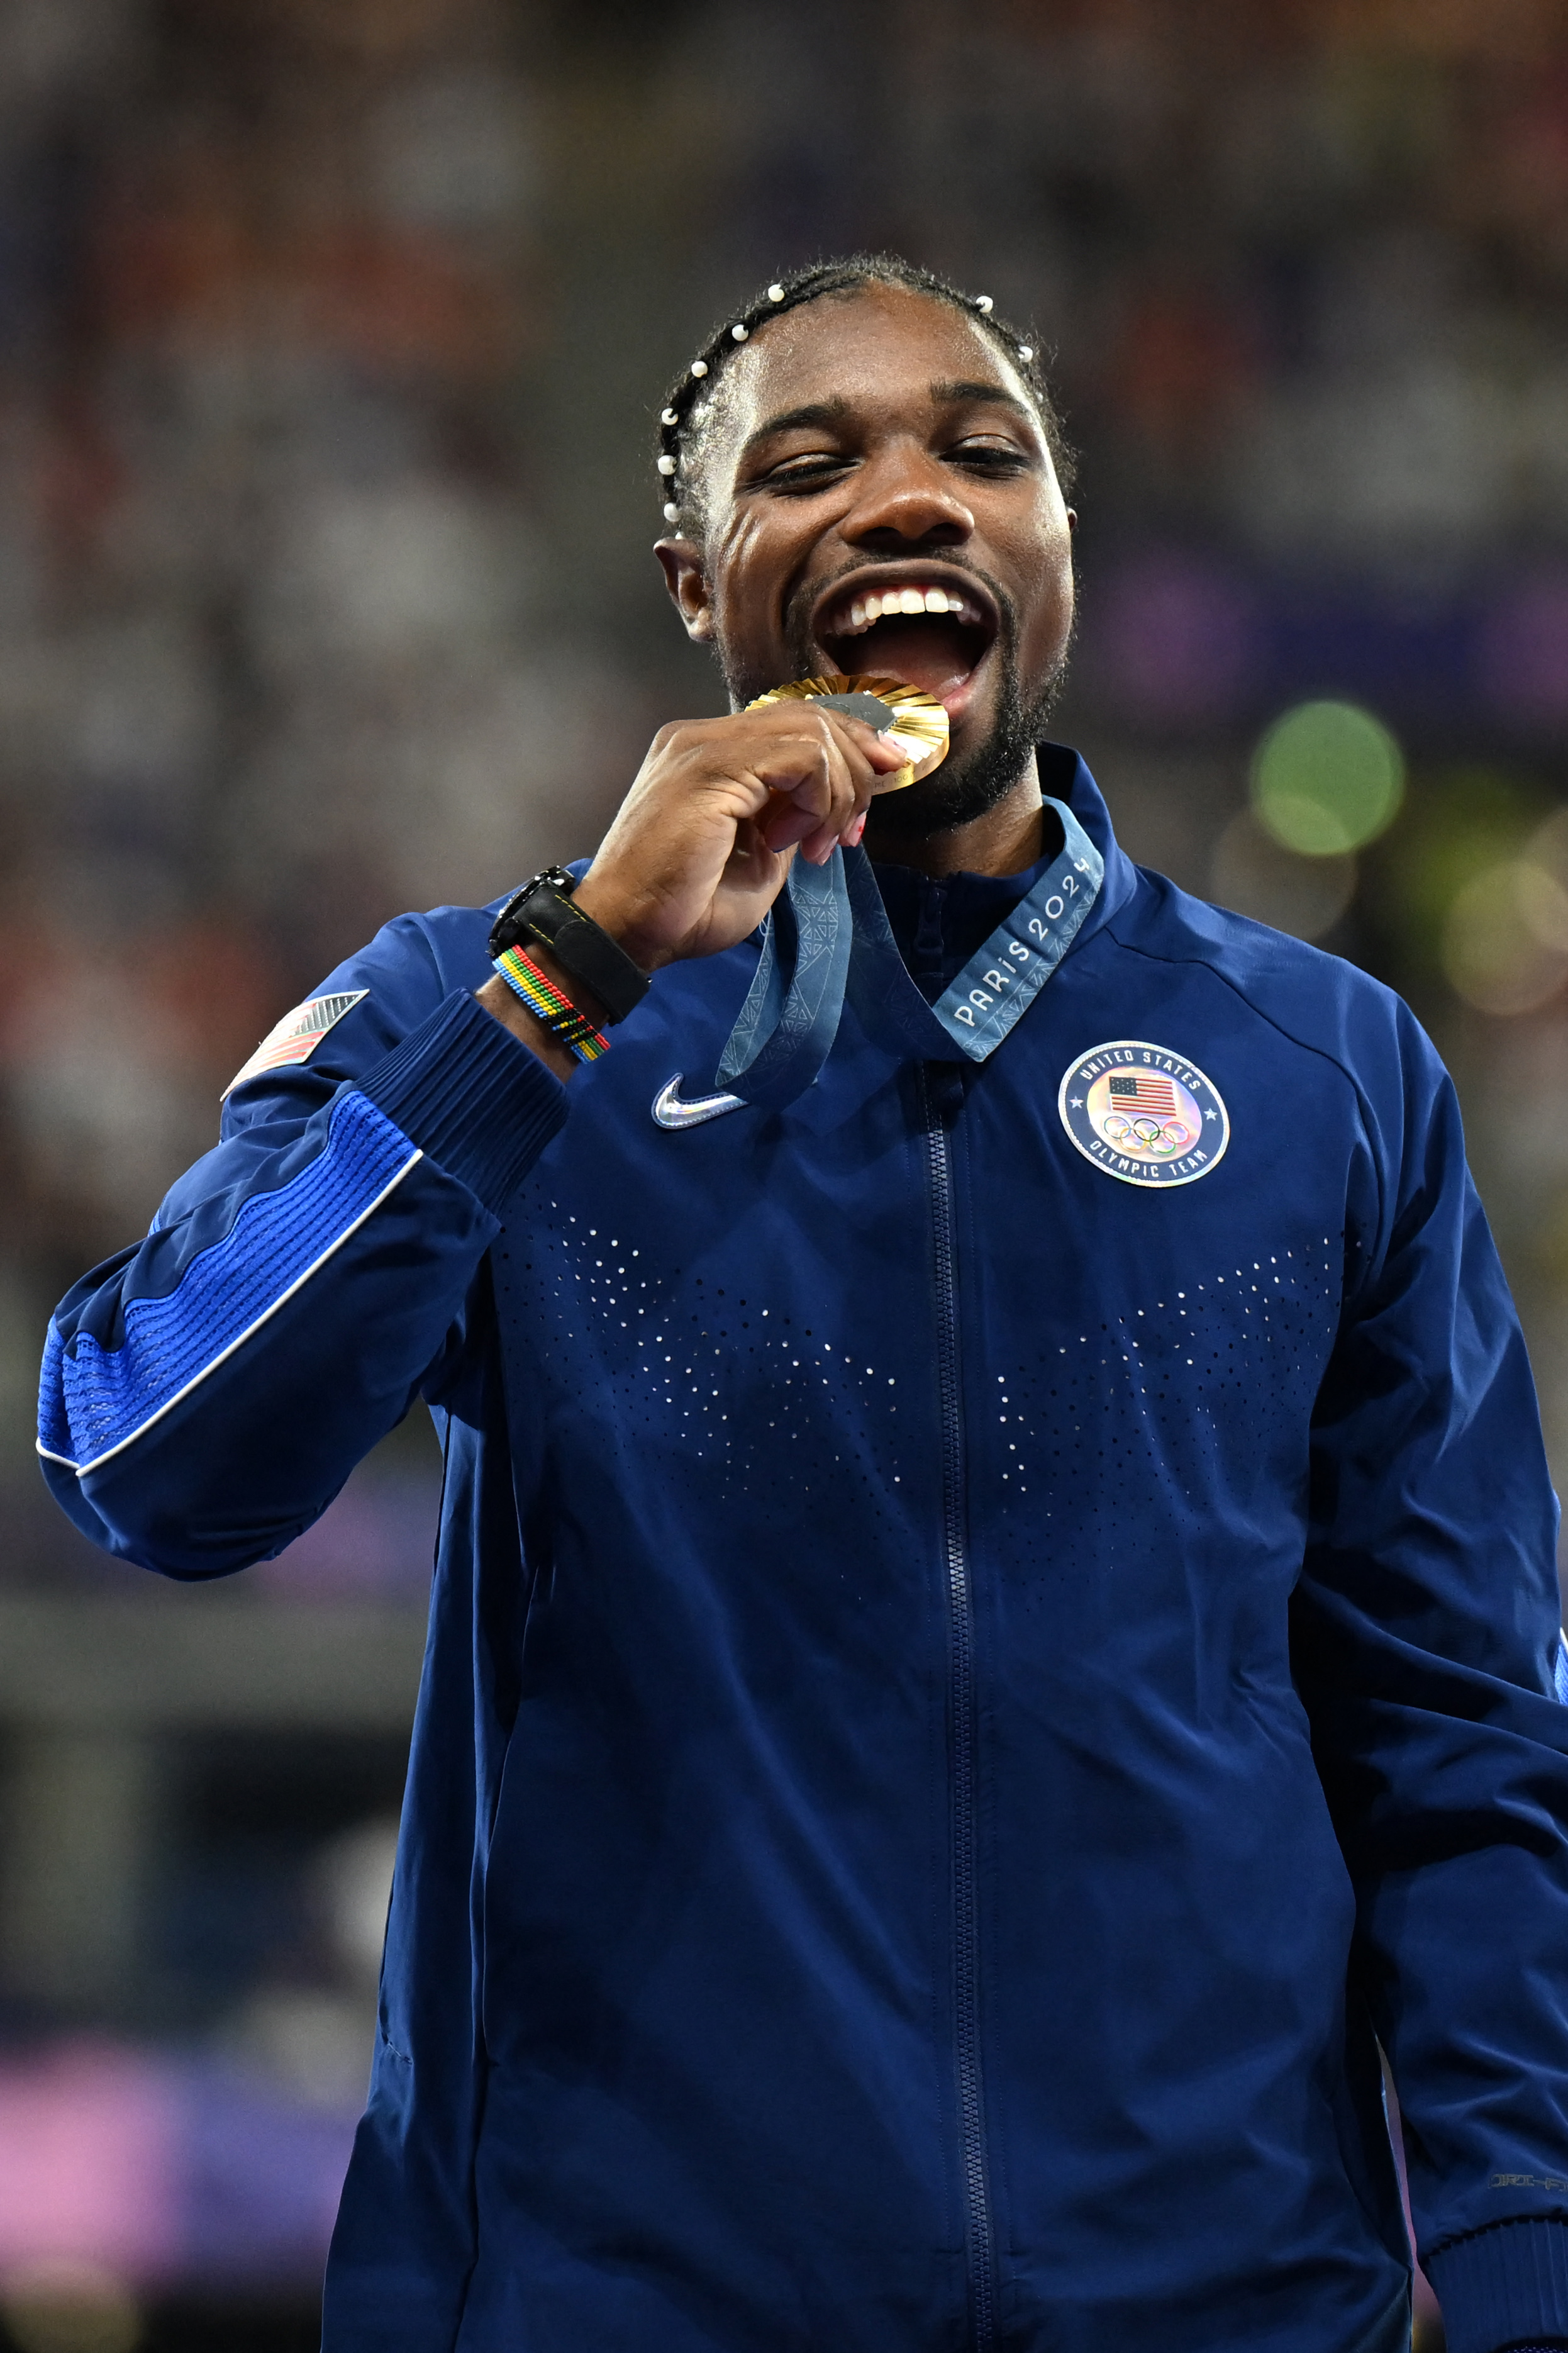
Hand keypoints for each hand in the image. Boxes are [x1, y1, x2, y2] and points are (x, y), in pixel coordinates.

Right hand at [568, 703, 908, 970]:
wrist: (627, 931)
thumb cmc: (682, 910)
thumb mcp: (758, 860)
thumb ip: (789, 821)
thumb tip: (829, 806)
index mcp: (708, 752)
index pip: (794, 720)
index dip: (848, 747)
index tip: (876, 789)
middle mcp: (702, 736)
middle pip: (810, 715)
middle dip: (857, 766)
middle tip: (855, 827)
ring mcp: (703, 745)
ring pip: (812, 732)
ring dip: (837, 793)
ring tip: (821, 845)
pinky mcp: (713, 766)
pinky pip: (801, 756)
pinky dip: (817, 799)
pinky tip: (795, 841)